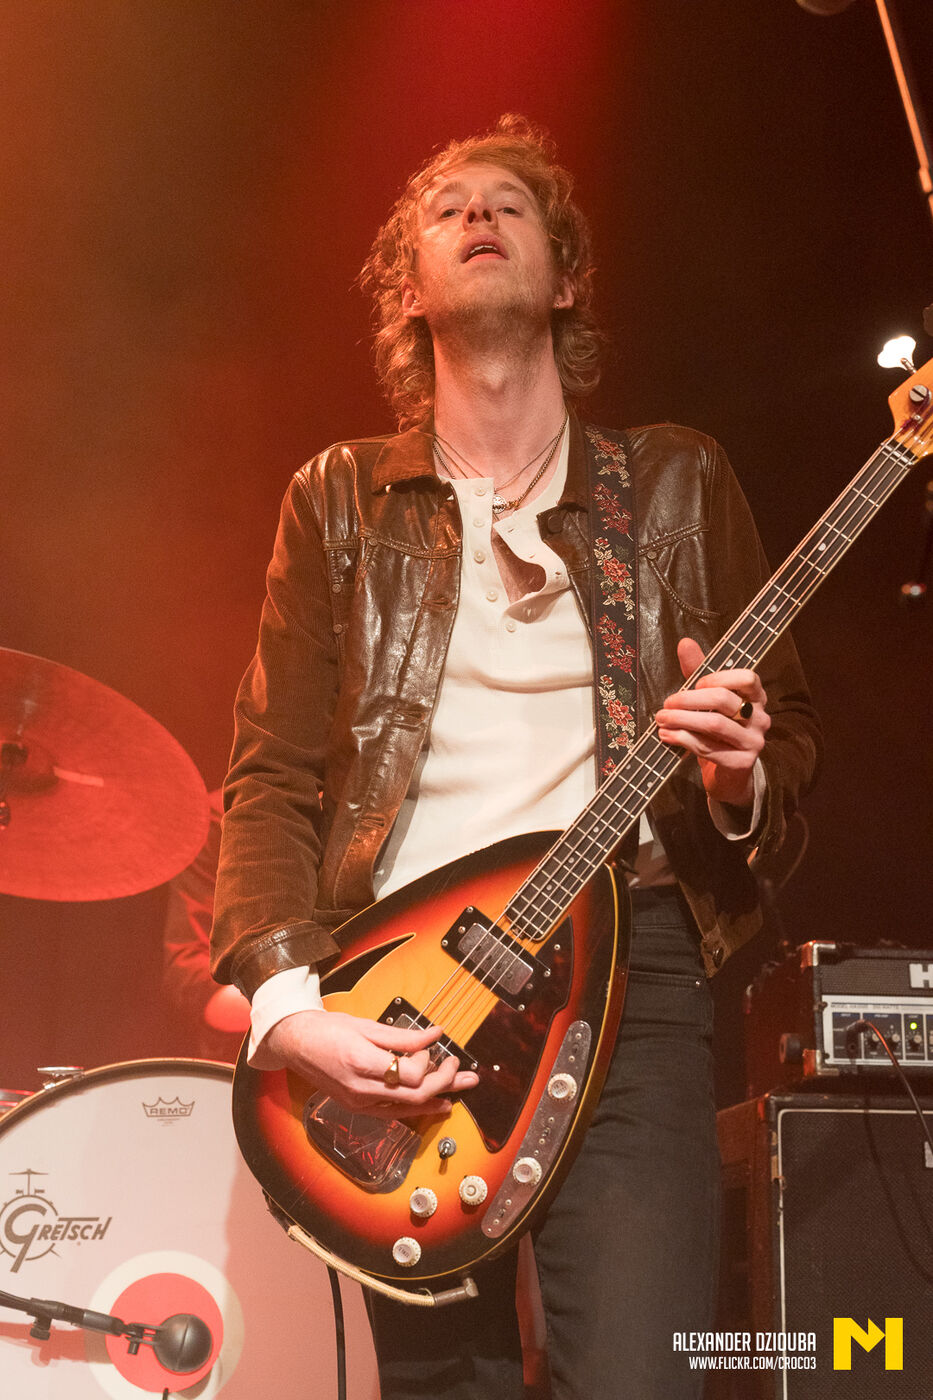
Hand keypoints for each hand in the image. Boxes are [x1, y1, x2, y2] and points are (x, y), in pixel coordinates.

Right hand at [265, 1009, 479, 1120]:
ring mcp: (358, 1102)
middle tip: (461, 1071)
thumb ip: (403, 1036)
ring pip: (407, 1108)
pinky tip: (436, 1104)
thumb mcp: (366, 1025)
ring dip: (437, 1100)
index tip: (433, 1047)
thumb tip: (435, 1034)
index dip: (427, 1062)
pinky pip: (393, 1113)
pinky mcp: (357, 1107)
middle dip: (444, 1083)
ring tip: (460, 1092)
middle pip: (414, 1095)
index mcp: (361, 1062)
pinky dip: (417, 1108)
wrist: (296, 1043)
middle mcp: (360, 1088)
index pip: (409, 1074)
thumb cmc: (327, 1030)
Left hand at [655, 637, 769, 809]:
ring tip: (661, 719)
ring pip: (715, 724)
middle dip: (688, 700)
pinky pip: (709, 748)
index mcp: (756, 697)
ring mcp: (754, 742)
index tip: (695, 684)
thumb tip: (685, 643)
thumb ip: (698, 672)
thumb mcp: (707, 700)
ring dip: (682, 720)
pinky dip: (684, 740)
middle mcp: (760, 718)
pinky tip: (668, 736)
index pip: (748, 677)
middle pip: (724, 700)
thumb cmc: (717, 732)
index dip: (718, 677)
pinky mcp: (742, 763)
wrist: (729, 775)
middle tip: (666, 703)